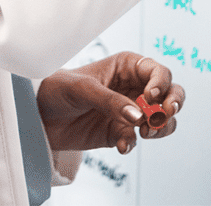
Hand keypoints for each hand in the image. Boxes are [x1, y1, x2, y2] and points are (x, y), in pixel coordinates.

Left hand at [35, 52, 184, 154]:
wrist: (37, 113)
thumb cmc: (57, 88)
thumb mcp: (82, 89)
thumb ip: (110, 101)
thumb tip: (138, 116)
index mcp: (126, 66)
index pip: (158, 71)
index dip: (161, 84)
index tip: (150, 98)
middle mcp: (132, 87)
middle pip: (170, 93)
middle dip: (173, 104)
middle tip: (164, 115)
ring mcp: (128, 111)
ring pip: (162, 119)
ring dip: (161, 127)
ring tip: (145, 133)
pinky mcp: (119, 132)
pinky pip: (138, 139)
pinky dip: (134, 143)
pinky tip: (122, 145)